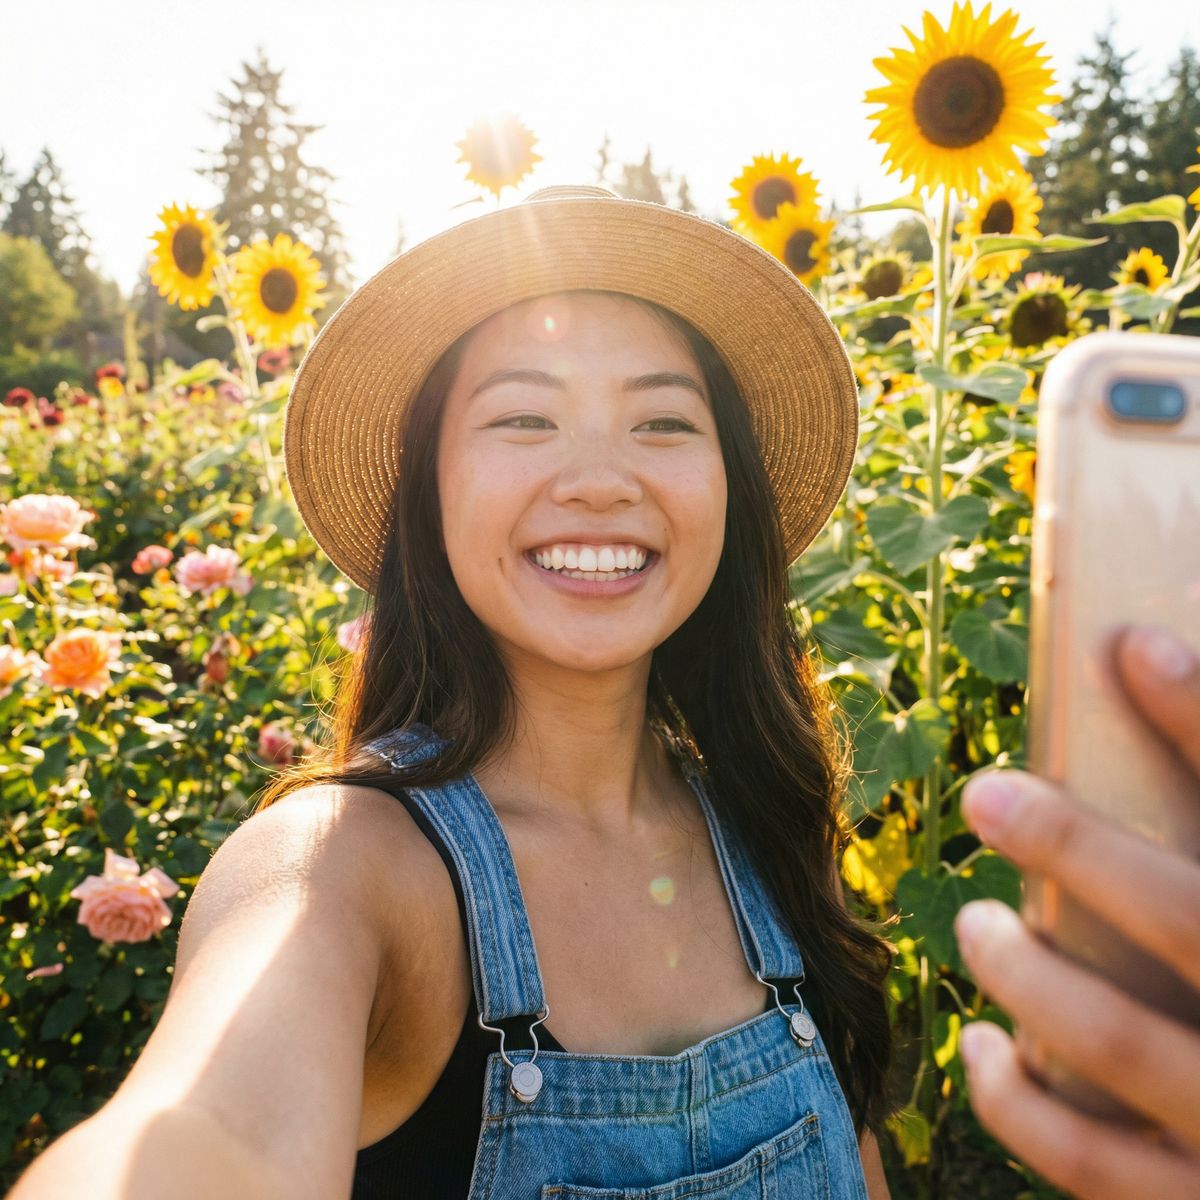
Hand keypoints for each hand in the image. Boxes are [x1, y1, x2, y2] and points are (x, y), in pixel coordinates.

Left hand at [952, 622, 1199, 1199]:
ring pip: (1117, 1037)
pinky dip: (1014, 1103)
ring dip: (1021, 969)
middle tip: (987, 795)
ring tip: (978, 921)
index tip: (1133, 646)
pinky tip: (979, 1047)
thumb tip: (1151, 674)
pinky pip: (1088, 1162)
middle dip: (1079, 846)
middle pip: (1191, 919)